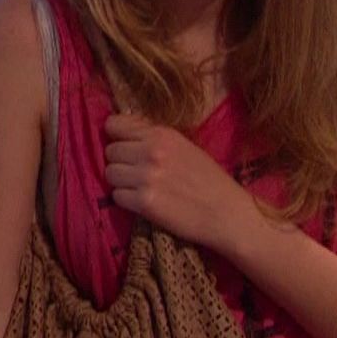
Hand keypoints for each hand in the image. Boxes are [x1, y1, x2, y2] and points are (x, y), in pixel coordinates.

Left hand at [102, 113, 261, 255]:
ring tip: (139, 187)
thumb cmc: (209, 179)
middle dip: (120, 162)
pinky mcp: (144, 202)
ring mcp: (146, 177)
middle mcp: (151, 152)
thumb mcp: (184, 147)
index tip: (123, 146)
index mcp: (162, 135)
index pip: (115, 125)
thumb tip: (122, 130)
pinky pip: (116, 196)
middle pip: (110, 152)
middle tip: (135, 172)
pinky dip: (126, 200)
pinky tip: (143, 201)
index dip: (115, 137)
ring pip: (110, 174)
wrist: (227, 212)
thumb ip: (154, 138)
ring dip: (121, 182)